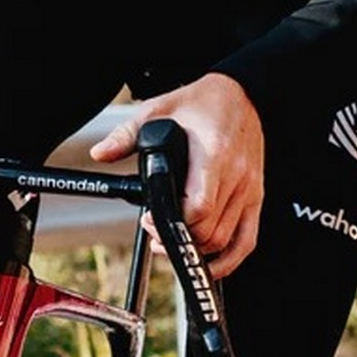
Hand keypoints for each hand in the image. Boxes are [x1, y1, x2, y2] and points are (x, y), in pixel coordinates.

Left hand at [91, 72, 264, 278]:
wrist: (242, 95)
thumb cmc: (204, 103)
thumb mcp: (160, 109)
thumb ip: (128, 134)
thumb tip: (101, 153)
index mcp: (213, 154)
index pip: (198, 206)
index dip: (170, 222)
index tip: (149, 219)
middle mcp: (235, 175)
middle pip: (208, 230)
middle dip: (177, 239)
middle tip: (154, 231)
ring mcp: (248, 189)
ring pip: (223, 240)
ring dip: (196, 251)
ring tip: (171, 241)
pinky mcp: (255, 197)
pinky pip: (246, 240)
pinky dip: (228, 260)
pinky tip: (208, 261)